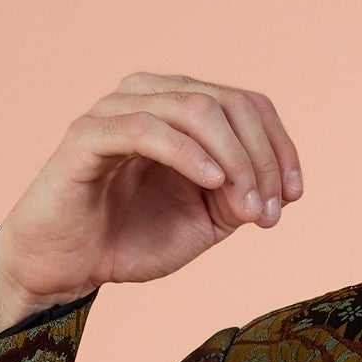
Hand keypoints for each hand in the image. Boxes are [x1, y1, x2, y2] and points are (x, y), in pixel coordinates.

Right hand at [0, 72, 303, 343]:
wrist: (68, 264)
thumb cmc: (132, 236)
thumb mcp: (204, 222)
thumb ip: (240, 196)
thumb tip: (279, 188)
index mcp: (181, 110)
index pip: (248, 105)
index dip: (280, 147)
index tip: (293, 197)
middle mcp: (150, 97)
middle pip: (229, 103)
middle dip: (261, 159)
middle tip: (267, 213)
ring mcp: (116, 111)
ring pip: (195, 108)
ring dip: (234, 160)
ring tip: (245, 209)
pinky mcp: (86, 136)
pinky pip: (144, 127)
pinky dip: (187, 152)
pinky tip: (211, 182)